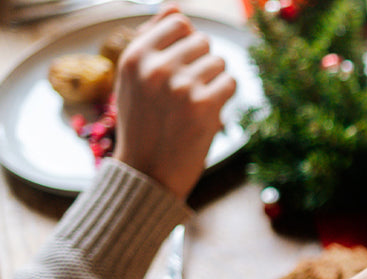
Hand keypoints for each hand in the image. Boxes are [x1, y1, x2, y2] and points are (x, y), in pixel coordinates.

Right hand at [112, 4, 236, 196]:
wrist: (147, 172)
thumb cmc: (143, 121)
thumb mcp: (133, 77)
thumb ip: (152, 39)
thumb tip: (175, 5)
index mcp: (134, 56)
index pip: (179, 22)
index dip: (186, 42)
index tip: (180, 64)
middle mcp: (156, 67)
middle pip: (203, 41)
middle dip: (201, 63)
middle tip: (186, 91)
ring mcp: (181, 86)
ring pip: (219, 62)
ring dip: (214, 81)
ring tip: (193, 104)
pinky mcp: (204, 106)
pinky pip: (230, 83)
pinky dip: (224, 97)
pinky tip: (207, 112)